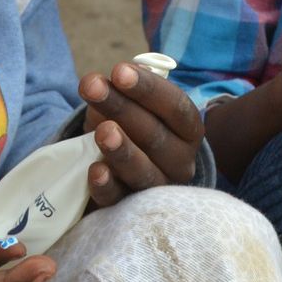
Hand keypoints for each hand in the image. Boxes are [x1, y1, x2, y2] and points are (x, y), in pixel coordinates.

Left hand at [79, 61, 203, 204]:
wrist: (118, 170)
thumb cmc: (127, 127)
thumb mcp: (127, 105)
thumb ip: (123, 90)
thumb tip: (117, 75)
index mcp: (187, 130)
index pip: (175, 107)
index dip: (148, 88)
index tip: (118, 71)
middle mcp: (180, 161)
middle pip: (155, 135)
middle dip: (122, 108)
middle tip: (93, 87)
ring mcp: (158, 188)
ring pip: (143, 171)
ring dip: (122, 150)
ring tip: (103, 132)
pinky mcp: (131, 210)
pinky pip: (120, 199)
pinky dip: (107, 185)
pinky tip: (95, 171)